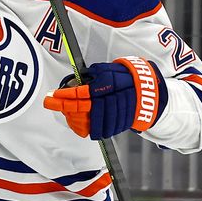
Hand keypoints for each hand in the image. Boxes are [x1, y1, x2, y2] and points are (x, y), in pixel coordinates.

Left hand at [43, 56, 167, 139]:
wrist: (150, 92)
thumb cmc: (127, 77)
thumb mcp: (110, 69)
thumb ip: (94, 74)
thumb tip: (77, 80)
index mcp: (108, 85)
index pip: (81, 93)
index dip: (64, 95)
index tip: (51, 96)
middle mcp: (111, 101)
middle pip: (82, 109)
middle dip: (64, 107)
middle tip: (53, 103)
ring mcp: (115, 115)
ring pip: (89, 122)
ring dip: (74, 119)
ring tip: (67, 113)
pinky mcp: (119, 125)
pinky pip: (100, 131)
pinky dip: (87, 128)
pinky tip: (79, 122)